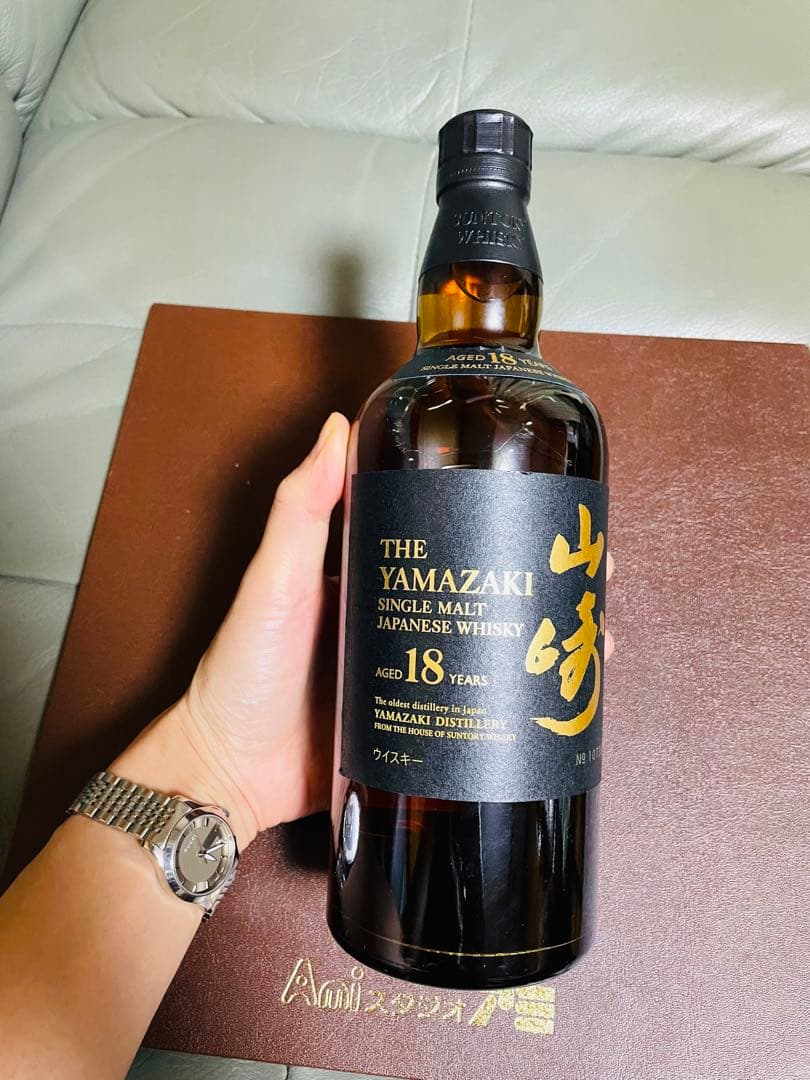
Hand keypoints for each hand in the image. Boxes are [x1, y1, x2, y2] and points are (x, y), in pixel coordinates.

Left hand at [114, 412, 615, 850]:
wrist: (230, 772)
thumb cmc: (241, 672)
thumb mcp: (273, 582)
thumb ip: (299, 509)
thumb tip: (335, 428)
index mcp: (376, 571)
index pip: (453, 528)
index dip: (508, 515)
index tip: (553, 508)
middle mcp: (404, 615)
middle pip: (490, 584)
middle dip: (548, 576)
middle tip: (596, 569)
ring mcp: (419, 670)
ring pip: (497, 643)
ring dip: (549, 636)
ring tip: (596, 632)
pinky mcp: (423, 721)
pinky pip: (481, 702)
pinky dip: (523, 697)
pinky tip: (558, 697)